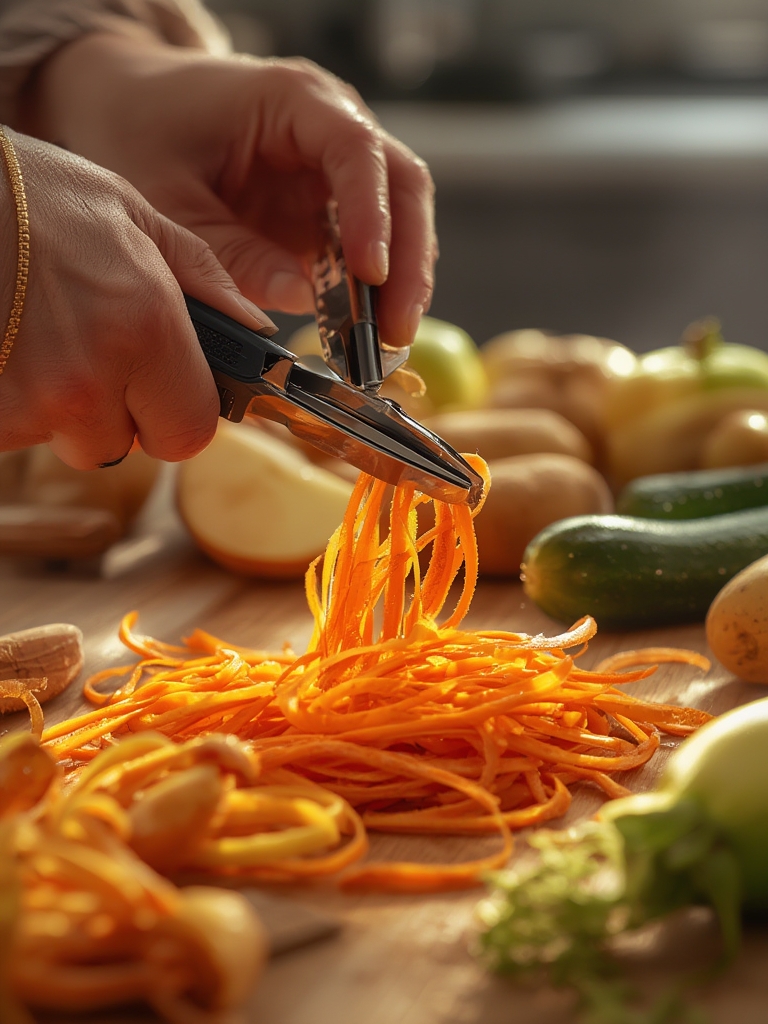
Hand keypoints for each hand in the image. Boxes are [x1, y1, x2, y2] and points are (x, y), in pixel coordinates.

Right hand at [0, 130, 273, 468]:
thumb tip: (255, 331)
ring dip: (62, 408)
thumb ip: (204, 280)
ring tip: (38, 337)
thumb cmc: (29, 192)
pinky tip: (9, 348)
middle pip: (126, 446)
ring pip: (68, 442)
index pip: (190, 433)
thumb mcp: (131, 214)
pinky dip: (16, 402)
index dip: (178, 414)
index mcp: (144, 330)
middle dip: (116, 411)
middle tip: (86, 347)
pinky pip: (20, 431)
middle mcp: (88, 381)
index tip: (163, 389)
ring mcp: (27, 404)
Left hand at [23, 31, 437, 346]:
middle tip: (393, 332)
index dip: (372, 214)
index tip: (370, 275)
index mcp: (293, 101)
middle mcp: (332, 129)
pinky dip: (373, 296)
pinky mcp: (330, 211)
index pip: (357, 151)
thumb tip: (300, 299)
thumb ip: (230, 251)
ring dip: (399, 287)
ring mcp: (337, 172)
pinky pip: (368, 252)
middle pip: (402, 189)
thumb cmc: (144, 134)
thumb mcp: (169, 200)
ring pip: (400, 223)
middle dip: (407, 265)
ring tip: (384, 348)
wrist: (128, 108)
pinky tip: (364, 338)